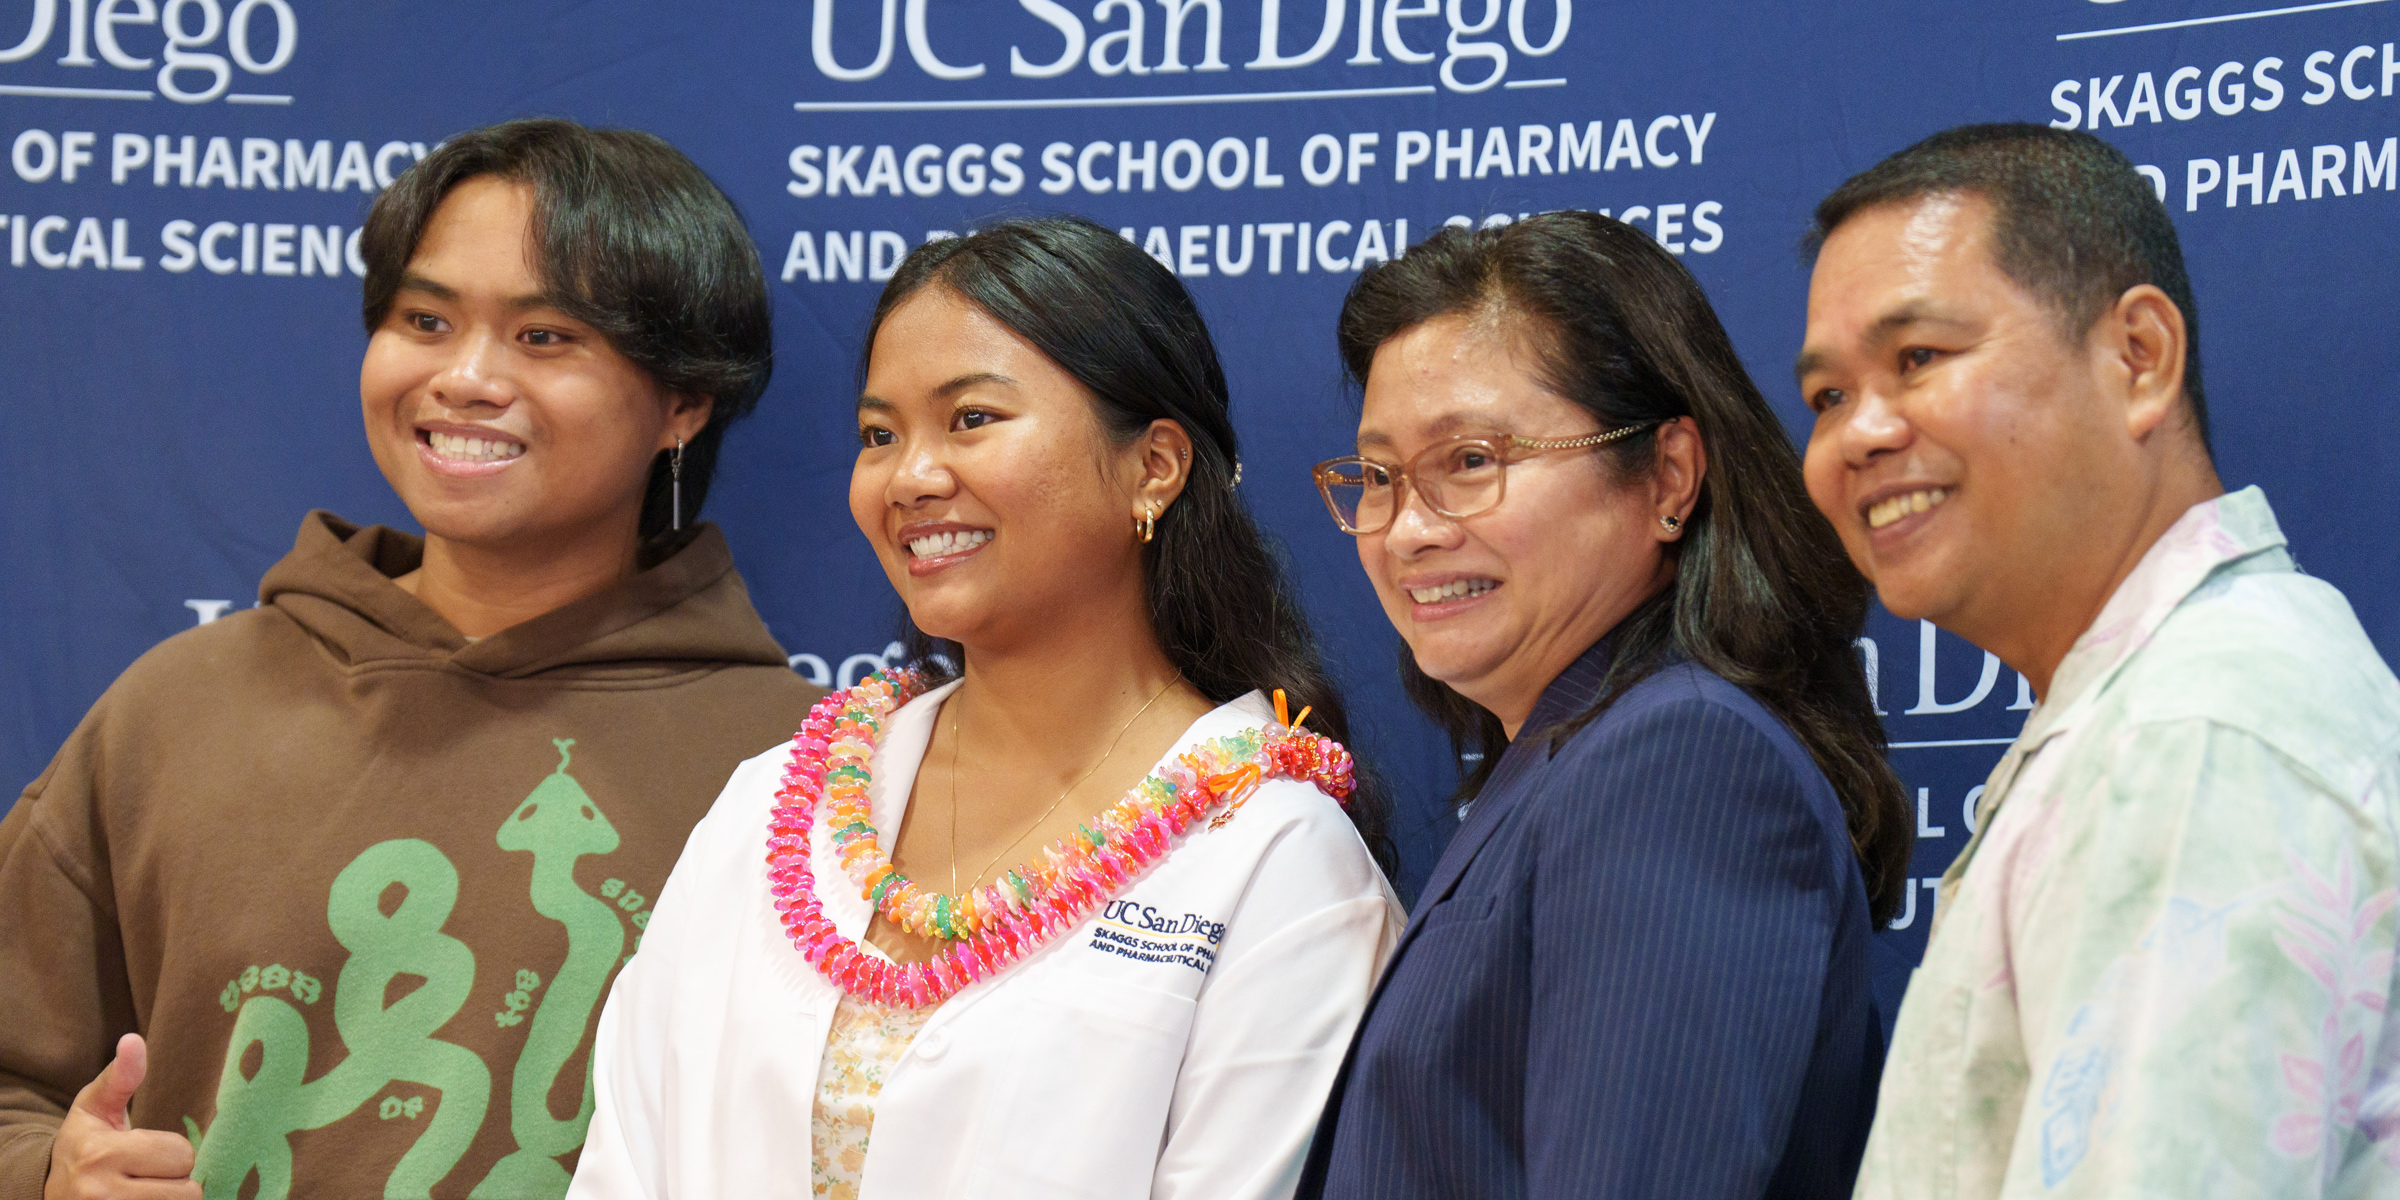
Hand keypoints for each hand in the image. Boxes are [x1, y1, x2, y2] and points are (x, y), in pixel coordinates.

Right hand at [44, 1034, 197, 1199]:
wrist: (50, 1192)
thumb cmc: (83, 1142)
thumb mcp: (95, 1107)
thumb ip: (120, 1077)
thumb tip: (133, 1040)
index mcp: (101, 1155)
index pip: (182, 1155)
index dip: (171, 1152)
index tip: (144, 1150)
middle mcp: (102, 1195)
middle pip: (187, 1190)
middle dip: (175, 1178)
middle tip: (147, 1173)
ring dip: (171, 1197)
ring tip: (144, 1189)